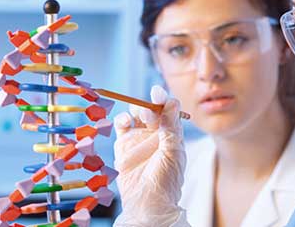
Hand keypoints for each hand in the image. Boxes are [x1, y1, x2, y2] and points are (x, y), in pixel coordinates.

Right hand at [112, 86, 186, 226]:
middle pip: (152, 109)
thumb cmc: (166, 180)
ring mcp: (140, 138)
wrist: (147, 202)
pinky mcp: (124, 144)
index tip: (157, 93)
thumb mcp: (173, 152)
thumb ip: (171, 127)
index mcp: (173, 134)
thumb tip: (171, 102)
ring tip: (139, 116)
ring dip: (136, 109)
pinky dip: (121, 119)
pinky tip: (124, 122)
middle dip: (150, 105)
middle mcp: (156, 134)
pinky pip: (121, 125)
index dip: (164, 99)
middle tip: (148, 110)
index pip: (170, 110)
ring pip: (136, 114)